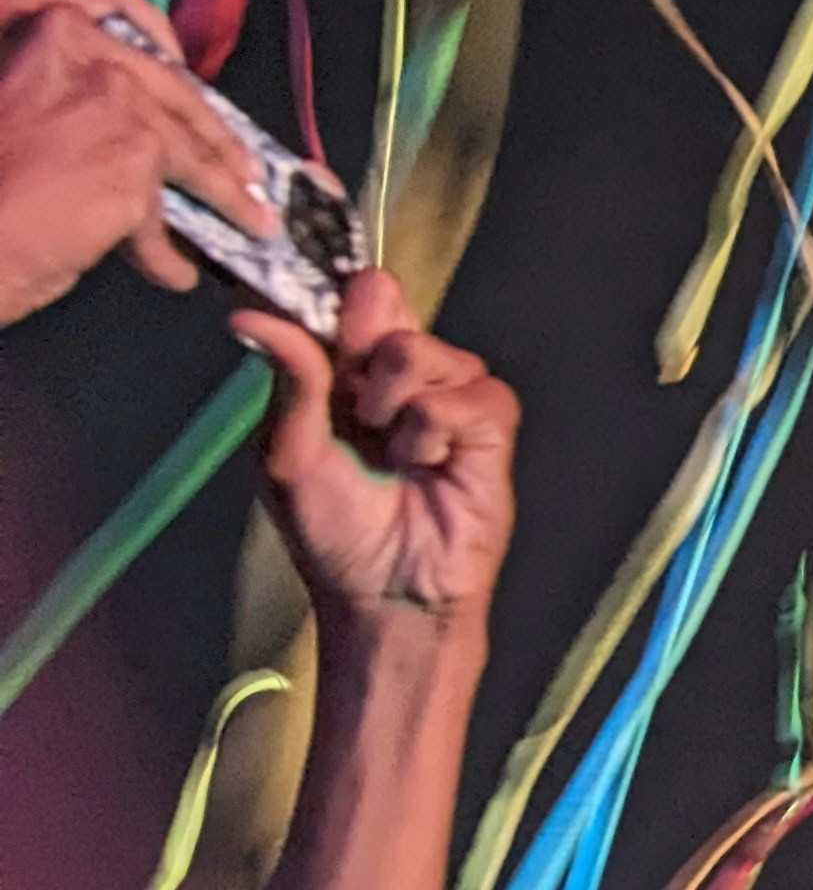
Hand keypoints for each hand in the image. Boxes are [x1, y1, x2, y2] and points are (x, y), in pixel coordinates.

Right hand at [0, 0, 271, 322]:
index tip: (196, 99)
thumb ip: (76, 102)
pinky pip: (161, 212)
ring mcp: (118, 104)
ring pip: (187, 153)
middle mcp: (91, 54)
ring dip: (222, 196)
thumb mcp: (18, 108)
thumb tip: (132, 136)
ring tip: (245, 222)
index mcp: (54, 28)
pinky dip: (165, 249)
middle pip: (176, 96)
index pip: (137, 44)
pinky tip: (172, 270)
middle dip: (218, 143)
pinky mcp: (134, 158)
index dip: (175, 77)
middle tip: (246, 171)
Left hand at [244, 268, 516, 632]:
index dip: (331, 301)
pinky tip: (427, 467)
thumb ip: (287, 378)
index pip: (344, 295)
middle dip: (357, 354)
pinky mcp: (490, 420)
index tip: (321, 333)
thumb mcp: (287, 454)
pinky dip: (434, 434)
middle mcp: (399, 369)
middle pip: (383, 300)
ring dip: (392, 407)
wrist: (385, 594)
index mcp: (346, 368)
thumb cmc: (334, 532)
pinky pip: (465, 394)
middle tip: (352, 412)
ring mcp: (448, 388)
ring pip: (421, 348)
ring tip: (391, 457)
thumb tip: (246, 316)